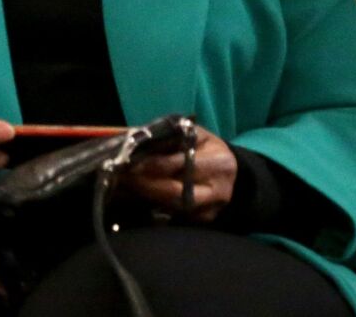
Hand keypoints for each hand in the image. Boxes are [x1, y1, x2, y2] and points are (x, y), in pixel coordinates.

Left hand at [119, 126, 236, 221]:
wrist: (232, 172)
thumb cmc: (208, 148)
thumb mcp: (196, 135)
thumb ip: (171, 136)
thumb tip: (137, 139)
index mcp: (218, 162)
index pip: (179, 165)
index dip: (152, 165)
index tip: (129, 163)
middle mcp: (218, 189)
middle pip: (176, 192)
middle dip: (145, 185)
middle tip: (123, 178)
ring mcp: (212, 209)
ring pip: (174, 208)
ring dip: (147, 198)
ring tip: (126, 188)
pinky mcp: (204, 220)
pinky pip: (176, 217)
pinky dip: (155, 209)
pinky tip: (139, 199)